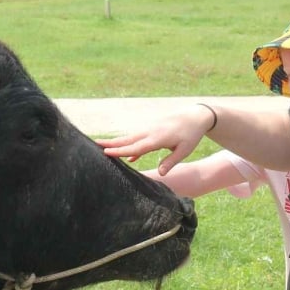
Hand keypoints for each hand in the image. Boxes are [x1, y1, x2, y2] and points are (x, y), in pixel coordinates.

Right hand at [99, 105, 214, 175]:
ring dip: (117, 142)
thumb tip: (160, 173)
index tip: (106, 152)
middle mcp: (150, 132)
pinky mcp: (152, 129)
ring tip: (102, 146)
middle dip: (111, 143)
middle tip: (94, 145)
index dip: (120, 151)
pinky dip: (130, 144)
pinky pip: (137, 138)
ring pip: (130, 138)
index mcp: (157, 139)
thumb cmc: (191, 135)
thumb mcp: (185, 150)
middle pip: (127, 140)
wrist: (195, 116)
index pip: (135, 147)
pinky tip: (128, 156)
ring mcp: (150, 129)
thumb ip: (171, 161)